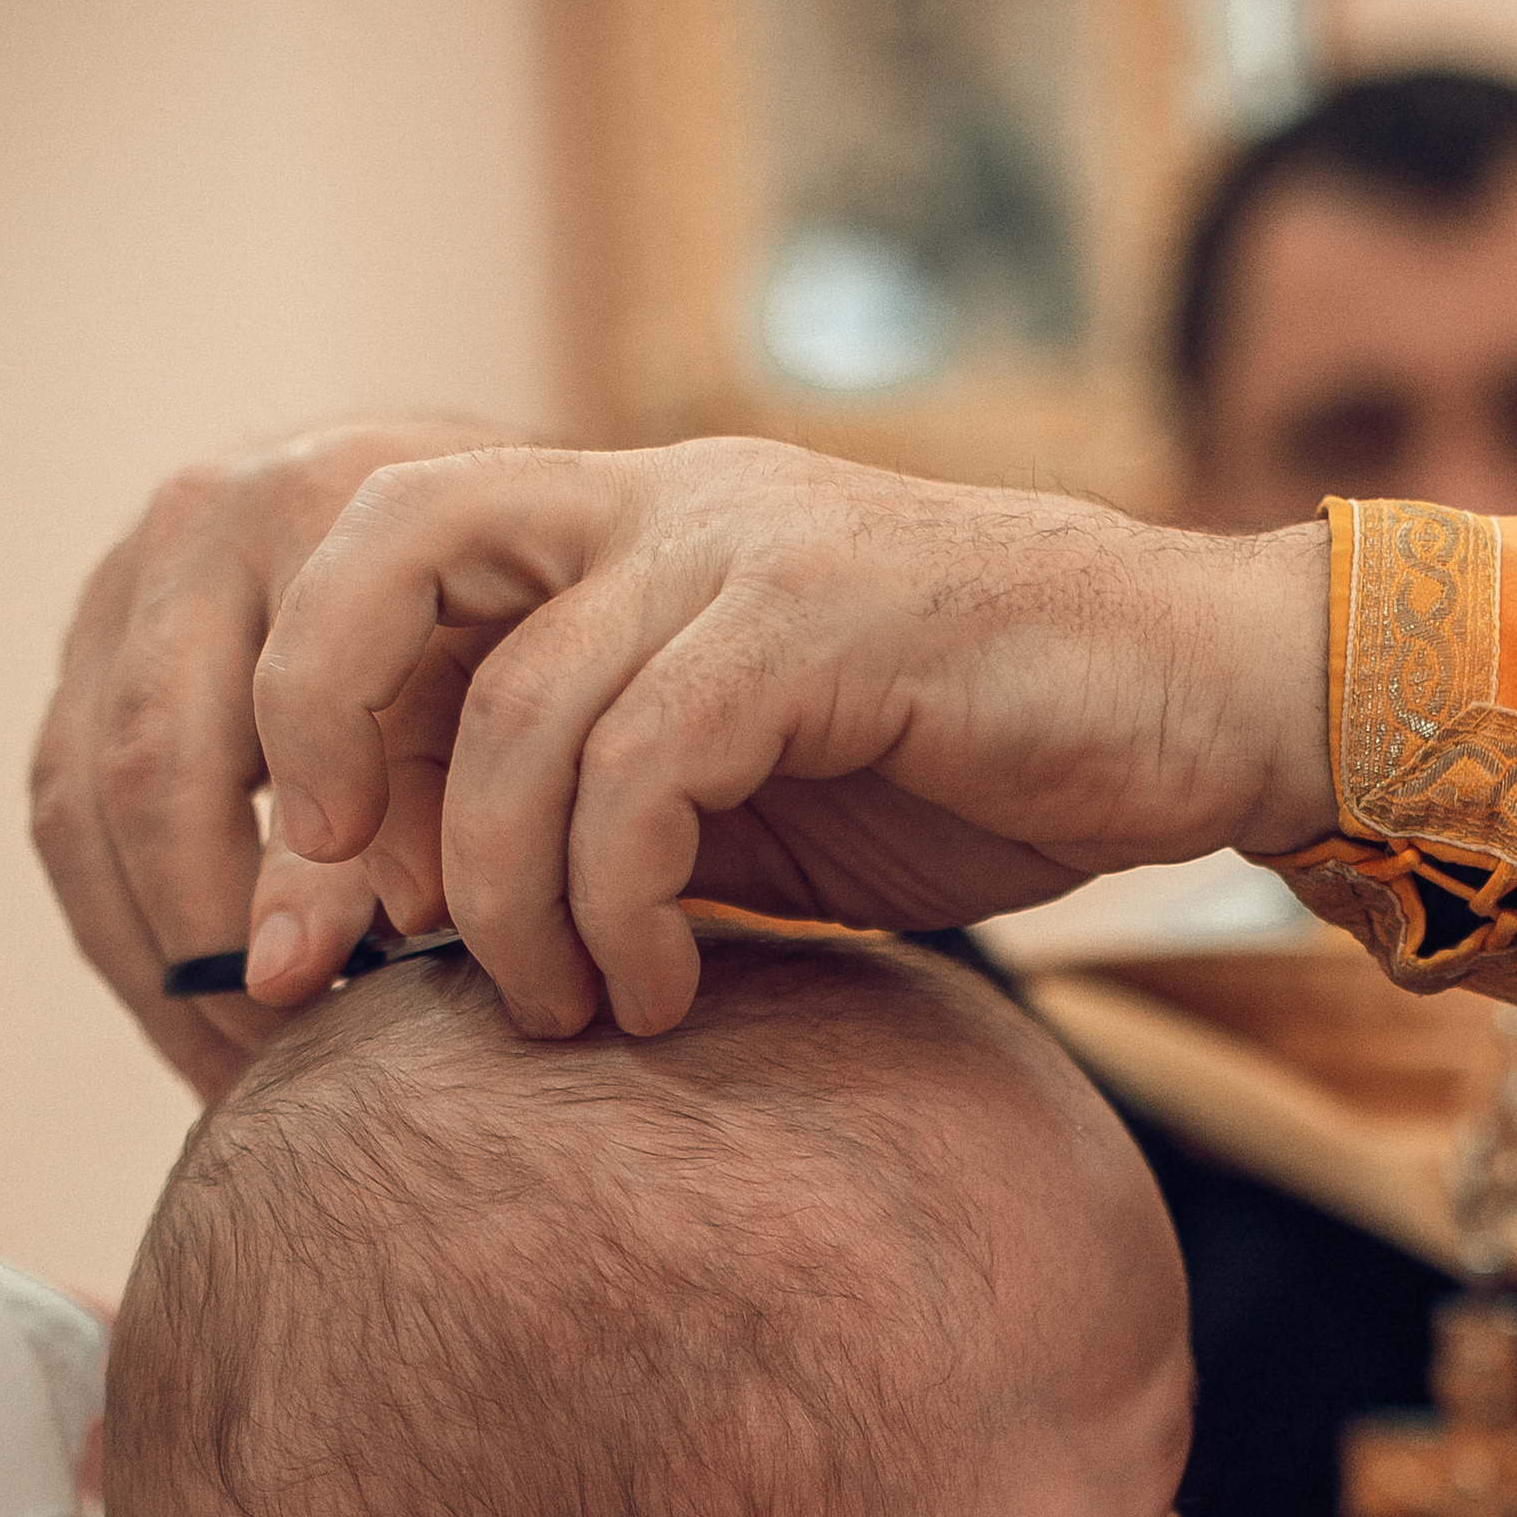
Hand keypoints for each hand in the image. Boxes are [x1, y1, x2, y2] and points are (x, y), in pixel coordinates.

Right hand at [30, 416, 518, 1098]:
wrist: (493, 504)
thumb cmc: (533, 610)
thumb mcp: (520, 689)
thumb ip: (439, 806)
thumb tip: (322, 956)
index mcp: (330, 508)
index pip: (281, 705)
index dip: (293, 865)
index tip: (329, 980)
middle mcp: (207, 522)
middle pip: (148, 759)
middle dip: (204, 934)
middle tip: (276, 1055)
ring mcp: (128, 576)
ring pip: (78, 794)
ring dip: (147, 954)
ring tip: (233, 1066)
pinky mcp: (91, 640)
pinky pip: (63, 805)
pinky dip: (123, 924)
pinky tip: (199, 1015)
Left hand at [251, 439, 1338, 1042]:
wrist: (1208, 706)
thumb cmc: (988, 765)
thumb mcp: (753, 800)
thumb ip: (609, 818)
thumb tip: (429, 940)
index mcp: (628, 531)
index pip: (386, 569)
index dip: (308, 726)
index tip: (316, 906)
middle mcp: (665, 504)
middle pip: (388, 549)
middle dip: (321, 736)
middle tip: (343, 909)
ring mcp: (747, 548)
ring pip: (520, 707)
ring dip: (506, 898)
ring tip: (565, 1012)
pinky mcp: (829, 620)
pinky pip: (649, 762)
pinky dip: (619, 902)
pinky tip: (659, 991)